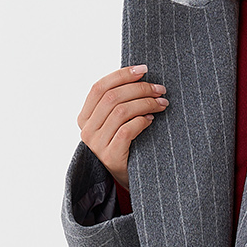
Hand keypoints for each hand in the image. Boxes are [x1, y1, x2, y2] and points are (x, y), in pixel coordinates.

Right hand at [77, 65, 168, 188]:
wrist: (127, 177)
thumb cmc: (126, 144)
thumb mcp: (116, 121)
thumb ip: (118, 101)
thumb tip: (140, 73)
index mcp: (84, 117)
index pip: (99, 87)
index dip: (121, 75)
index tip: (144, 69)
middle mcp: (86, 130)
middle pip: (112, 97)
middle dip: (140, 89)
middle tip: (160, 89)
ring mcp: (97, 145)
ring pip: (120, 112)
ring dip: (145, 103)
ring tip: (162, 103)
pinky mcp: (111, 157)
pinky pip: (127, 131)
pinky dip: (142, 121)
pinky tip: (152, 119)